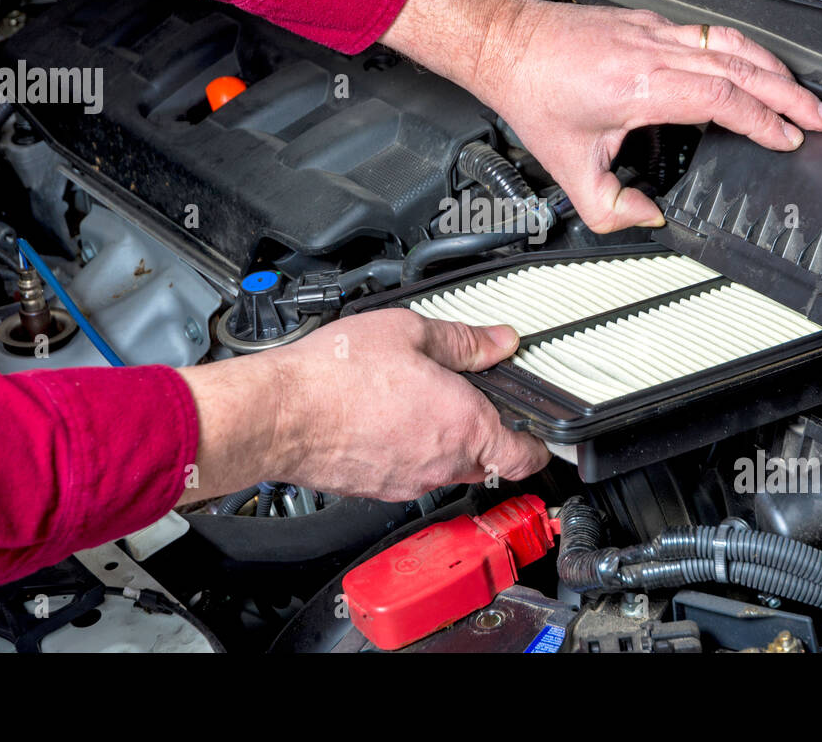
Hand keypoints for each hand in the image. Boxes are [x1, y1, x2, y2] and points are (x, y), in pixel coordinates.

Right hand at [178, 309, 548, 502]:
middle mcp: (444, 462)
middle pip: (491, 461)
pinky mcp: (379, 488)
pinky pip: (413, 473)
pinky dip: (413, 451)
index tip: (541, 426)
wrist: (280, 413)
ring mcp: (410, 481)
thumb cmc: (338, 375)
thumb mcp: (411, 332)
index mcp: (466, 424)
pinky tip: (389, 419)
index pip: (528, 454)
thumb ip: (464, 340)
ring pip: (449, 467)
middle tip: (476, 400)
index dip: (541, 440)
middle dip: (493, 434)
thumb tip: (499, 341)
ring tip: (423, 403)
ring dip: (449, 443)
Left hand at [381, 0, 821, 234]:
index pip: (722, 98)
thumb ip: (610, 206)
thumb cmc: (534, 93)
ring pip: (730, 44)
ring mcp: (654, 32)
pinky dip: (741, 51)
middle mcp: (655, 52)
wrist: (507, 44)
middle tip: (821, 119)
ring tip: (801, 96)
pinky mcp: (648, 23)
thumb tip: (646, 217)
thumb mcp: (568, 168)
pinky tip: (753, 66)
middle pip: (741, 67)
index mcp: (641, 86)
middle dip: (789, 95)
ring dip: (773, 69)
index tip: (787, 138)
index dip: (762, 120)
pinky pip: (709, 34)